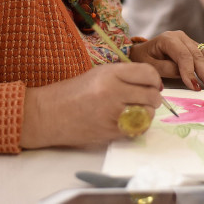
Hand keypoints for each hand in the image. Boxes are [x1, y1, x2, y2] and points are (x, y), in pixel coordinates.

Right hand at [20, 62, 162, 147]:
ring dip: (147, 113)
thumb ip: (123, 76)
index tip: (153, 85)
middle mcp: (113, 90)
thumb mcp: (98, 74)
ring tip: (137, 111)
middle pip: (151, 94)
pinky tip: (129, 123)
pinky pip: (137, 129)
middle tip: (147, 100)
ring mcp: (112, 112)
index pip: (148, 73)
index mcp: (110, 73)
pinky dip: (138, 127)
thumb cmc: (72, 92)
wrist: (48, 114)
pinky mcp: (110, 131)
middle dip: (153, 98)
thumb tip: (150, 83)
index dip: (155, 80)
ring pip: (147, 113)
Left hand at [129, 30, 203, 90]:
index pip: (183, 56)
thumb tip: (183, 74)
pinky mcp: (194, 46)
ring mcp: (189, 40)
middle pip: (197, 55)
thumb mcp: (148, 65)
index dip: (190, 72)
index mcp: (168, 39)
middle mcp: (181, 37)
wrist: (142, 51)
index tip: (195, 87)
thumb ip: (165, 69)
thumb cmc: (143, 59)